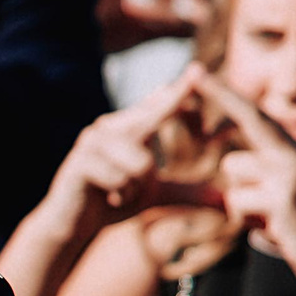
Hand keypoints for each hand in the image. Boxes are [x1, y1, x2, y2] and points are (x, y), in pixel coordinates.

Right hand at [25, 64, 228, 246]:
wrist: (70, 225)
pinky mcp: (80, 160)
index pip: (160, 105)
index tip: (197, 70)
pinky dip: (120, 197)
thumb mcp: (155, 195)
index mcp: (128, 127)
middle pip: (155, 126)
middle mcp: (108, 125)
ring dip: (134, 190)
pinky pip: (122, 179)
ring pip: (142, 163)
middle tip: (128, 193)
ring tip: (114, 196)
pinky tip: (103, 199)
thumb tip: (225, 201)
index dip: (180, 91)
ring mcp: (92, 140)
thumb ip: (188, 192)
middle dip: (152, 169)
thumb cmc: (111, 204)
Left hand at [208, 76, 295, 292]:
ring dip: (241, 205)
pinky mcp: (282, 200)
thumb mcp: (285, 191)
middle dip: (219, 150)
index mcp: (293, 151)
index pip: (254, 116)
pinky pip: (236, 204)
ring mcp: (288, 176)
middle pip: (234, 150)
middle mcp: (293, 156)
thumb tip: (232, 163)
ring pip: (232, 180)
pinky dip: (247, 221)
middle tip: (193, 77)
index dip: (223, 94)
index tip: (195, 72)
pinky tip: (276, 230)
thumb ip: (262, 173)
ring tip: (272, 219)